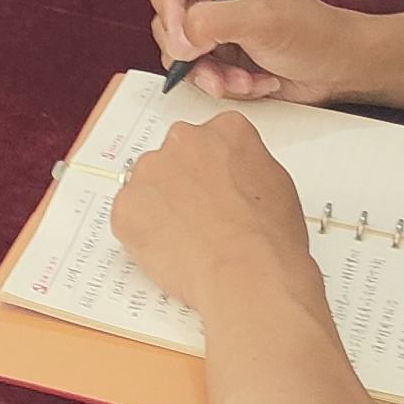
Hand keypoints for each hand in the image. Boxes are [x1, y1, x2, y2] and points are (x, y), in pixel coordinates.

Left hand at [110, 101, 311, 313]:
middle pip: (175, 157)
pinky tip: (169, 250)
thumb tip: (234, 178)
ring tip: (185, 239)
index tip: (214, 188)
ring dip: (160, 207)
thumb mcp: (277, 184)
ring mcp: (149, 171)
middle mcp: (184, 140)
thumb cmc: (268, 238)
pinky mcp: (126, 205)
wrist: (247, 273)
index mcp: (226, 130)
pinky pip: (129, 216)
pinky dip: (142, 233)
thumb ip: (246, 166)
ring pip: (148, 186)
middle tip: (198, 217)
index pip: (211, 140)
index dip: (213, 170)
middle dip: (182, 184)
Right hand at [140, 0, 364, 103]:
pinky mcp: (222, 55)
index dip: (166, 11)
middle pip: (165, 23)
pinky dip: (225, 85)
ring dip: (211, 75)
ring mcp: (215, 27)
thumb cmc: (313, 32)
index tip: (186, 40)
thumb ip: (210, 22)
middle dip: (192, 54)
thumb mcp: (260, 19)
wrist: (339, 65)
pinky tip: (254, 83)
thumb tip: (178, 40)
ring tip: (244, 80)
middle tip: (216, 67)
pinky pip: (201, 75)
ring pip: (180, 55)